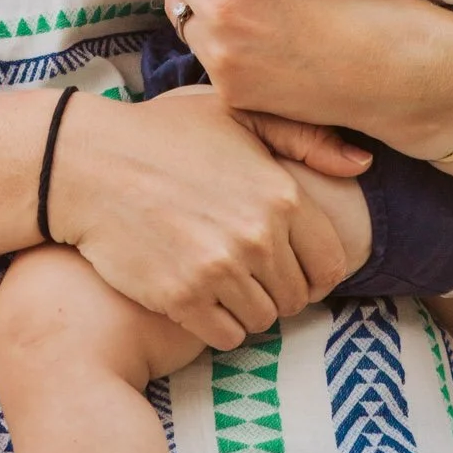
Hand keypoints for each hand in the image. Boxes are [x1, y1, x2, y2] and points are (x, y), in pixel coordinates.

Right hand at [50, 83, 350, 349]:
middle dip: (277, 287)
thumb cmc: (165, 135)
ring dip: (247, 306)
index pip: (331, 264)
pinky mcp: (183, 298)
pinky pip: (227, 336)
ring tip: (219, 276)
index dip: (312, 269)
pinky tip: (198, 295)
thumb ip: (304, 139)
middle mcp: (259, 235)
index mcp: (282, 193)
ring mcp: (221, 269)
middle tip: (244, 267)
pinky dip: (218, 324)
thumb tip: (363, 165)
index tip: (286, 261)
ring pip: (263, 319)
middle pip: (296, 297)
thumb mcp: (238, 115)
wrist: (90, 164)